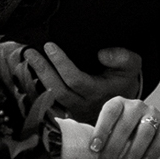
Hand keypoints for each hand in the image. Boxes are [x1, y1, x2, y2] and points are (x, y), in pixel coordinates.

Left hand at [20, 44, 141, 121]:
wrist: (125, 104)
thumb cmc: (125, 79)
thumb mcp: (132, 65)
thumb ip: (122, 57)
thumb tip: (101, 54)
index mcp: (99, 92)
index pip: (75, 79)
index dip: (61, 63)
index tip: (49, 45)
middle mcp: (85, 105)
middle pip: (59, 91)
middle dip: (43, 70)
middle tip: (30, 52)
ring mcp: (75, 111)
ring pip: (51, 99)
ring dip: (37, 79)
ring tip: (27, 60)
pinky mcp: (67, 113)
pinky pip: (48, 104)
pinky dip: (37, 89)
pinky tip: (28, 74)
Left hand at [89, 96, 159, 158]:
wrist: (155, 129)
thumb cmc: (126, 133)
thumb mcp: (113, 130)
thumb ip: (102, 140)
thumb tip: (84, 157)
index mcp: (119, 103)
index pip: (110, 112)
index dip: (101, 129)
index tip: (94, 148)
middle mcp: (136, 105)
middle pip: (125, 125)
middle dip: (114, 148)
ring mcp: (153, 113)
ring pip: (144, 132)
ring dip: (133, 153)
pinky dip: (152, 153)